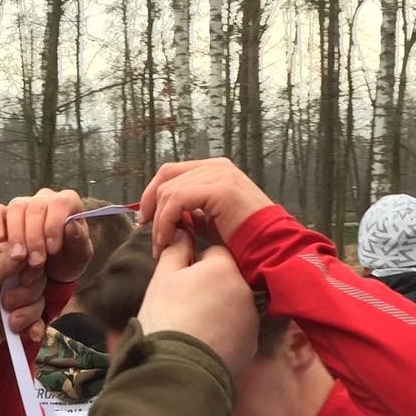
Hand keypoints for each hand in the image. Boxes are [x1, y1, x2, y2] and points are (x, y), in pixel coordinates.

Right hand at [0, 188, 92, 284]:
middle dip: (35, 236)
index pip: (60, 203)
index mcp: (67, 203)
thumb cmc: (68, 259)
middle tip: (36, 262)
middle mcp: (44, 199)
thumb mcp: (80, 256)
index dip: (55, 225)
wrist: (51, 272)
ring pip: (16, 208)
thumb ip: (79, 240)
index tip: (53, 249)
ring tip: (19, 258)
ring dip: (17, 235)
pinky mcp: (4, 215)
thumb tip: (71, 225)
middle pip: (35, 207)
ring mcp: (23, 205)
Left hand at [0, 242, 46, 367]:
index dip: (30, 264)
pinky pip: (33, 321)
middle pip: (34, 278)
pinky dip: (34, 327)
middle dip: (27, 292)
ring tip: (11, 323)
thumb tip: (26, 248)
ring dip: (29, 312)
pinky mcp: (10, 323)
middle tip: (8, 304)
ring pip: (36, 300)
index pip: (22, 253)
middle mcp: (1, 280)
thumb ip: (0, 266)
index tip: (25, 278)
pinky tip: (27, 335)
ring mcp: (7, 302)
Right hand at [136, 232, 258, 376]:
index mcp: (224, 268)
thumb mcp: (163, 277)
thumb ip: (175, 250)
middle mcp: (245, 290)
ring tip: (195, 329)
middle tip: (185, 307)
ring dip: (219, 312)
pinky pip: (238, 333)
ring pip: (234, 307)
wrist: (176, 366)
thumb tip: (182, 233)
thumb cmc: (167, 316)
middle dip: (210, 289)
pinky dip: (225, 336)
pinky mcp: (251, 346)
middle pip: (227, 281)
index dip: (195, 266)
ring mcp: (251, 320)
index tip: (181, 283)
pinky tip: (206, 344)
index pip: (214, 254)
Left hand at [138, 158, 273, 254]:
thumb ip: (189, 213)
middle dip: (151, 206)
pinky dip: (166, 221)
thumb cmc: (243, 241)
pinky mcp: (221, 188)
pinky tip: (168, 240)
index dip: (152, 194)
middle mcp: (217, 167)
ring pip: (169, 190)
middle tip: (149, 234)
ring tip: (161, 246)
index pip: (171, 172)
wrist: (270, 248)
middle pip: (166, 176)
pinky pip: (178, 200)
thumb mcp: (210, 222)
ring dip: (159, 221)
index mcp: (215, 170)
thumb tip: (163, 217)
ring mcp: (220, 174)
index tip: (145, 220)